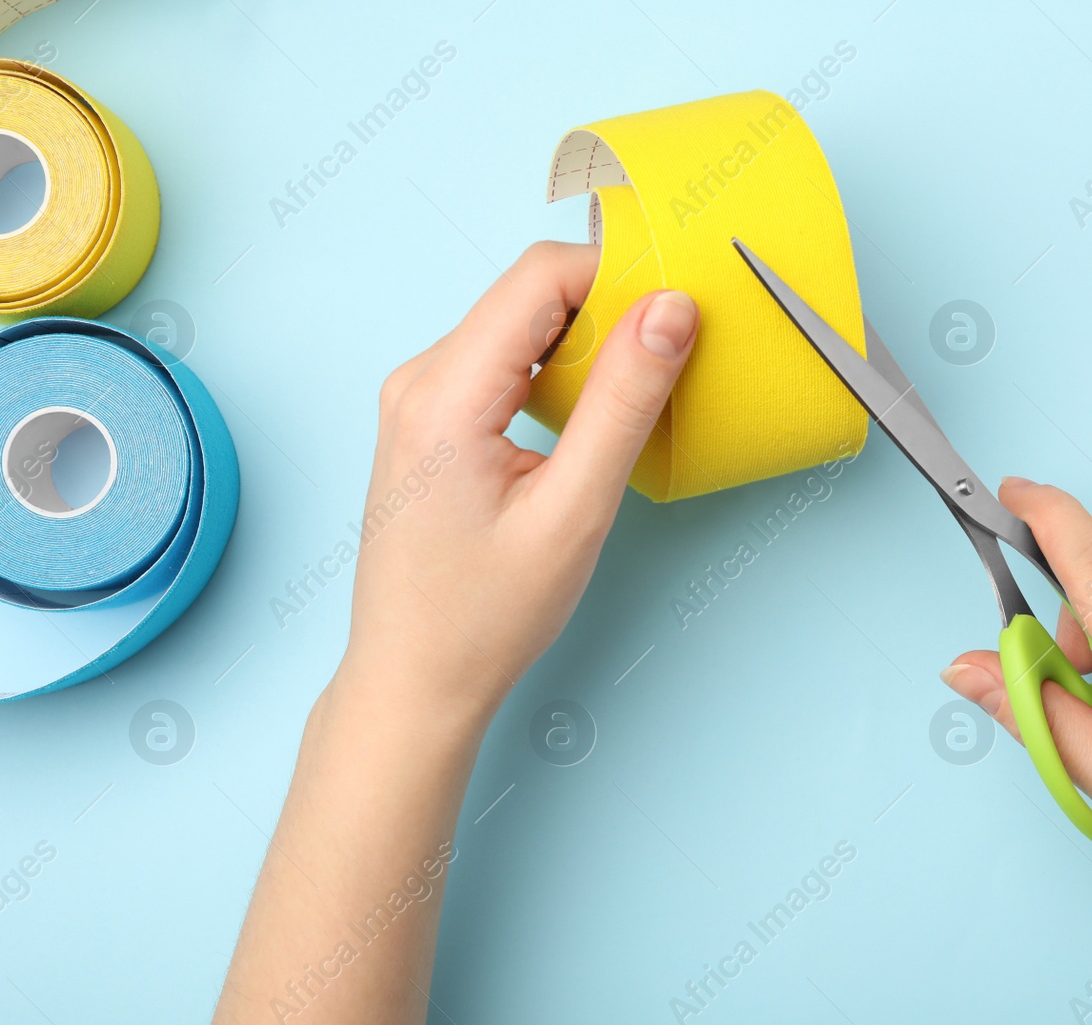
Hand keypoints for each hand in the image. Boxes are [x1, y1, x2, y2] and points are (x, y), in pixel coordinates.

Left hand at [336, 241, 697, 723]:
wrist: (413, 681)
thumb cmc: (483, 616)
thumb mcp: (573, 510)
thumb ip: (624, 402)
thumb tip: (669, 311)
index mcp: (443, 393)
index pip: (540, 276)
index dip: (618, 277)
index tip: (678, 314)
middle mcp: (418, 381)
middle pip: (528, 295)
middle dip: (607, 312)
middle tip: (667, 364)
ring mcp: (416, 400)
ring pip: (517, 327)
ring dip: (583, 347)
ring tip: (629, 403)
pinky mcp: (427, 423)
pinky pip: (500, 363)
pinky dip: (554, 375)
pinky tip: (586, 425)